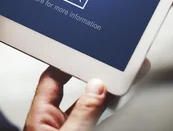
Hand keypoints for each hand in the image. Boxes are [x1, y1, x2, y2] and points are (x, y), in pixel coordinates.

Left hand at [25, 61, 149, 130]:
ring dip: (111, 96)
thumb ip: (84, 113)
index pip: (51, 81)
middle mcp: (57, 126)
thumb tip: (96, 86)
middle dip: (98, 78)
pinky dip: (114, 114)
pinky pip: (102, 123)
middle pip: (78, 94)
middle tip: (117, 64)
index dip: (66, 63)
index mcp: (41, 120)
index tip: (84, 50)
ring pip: (94, 110)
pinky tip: (128, 103)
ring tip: (130, 79)